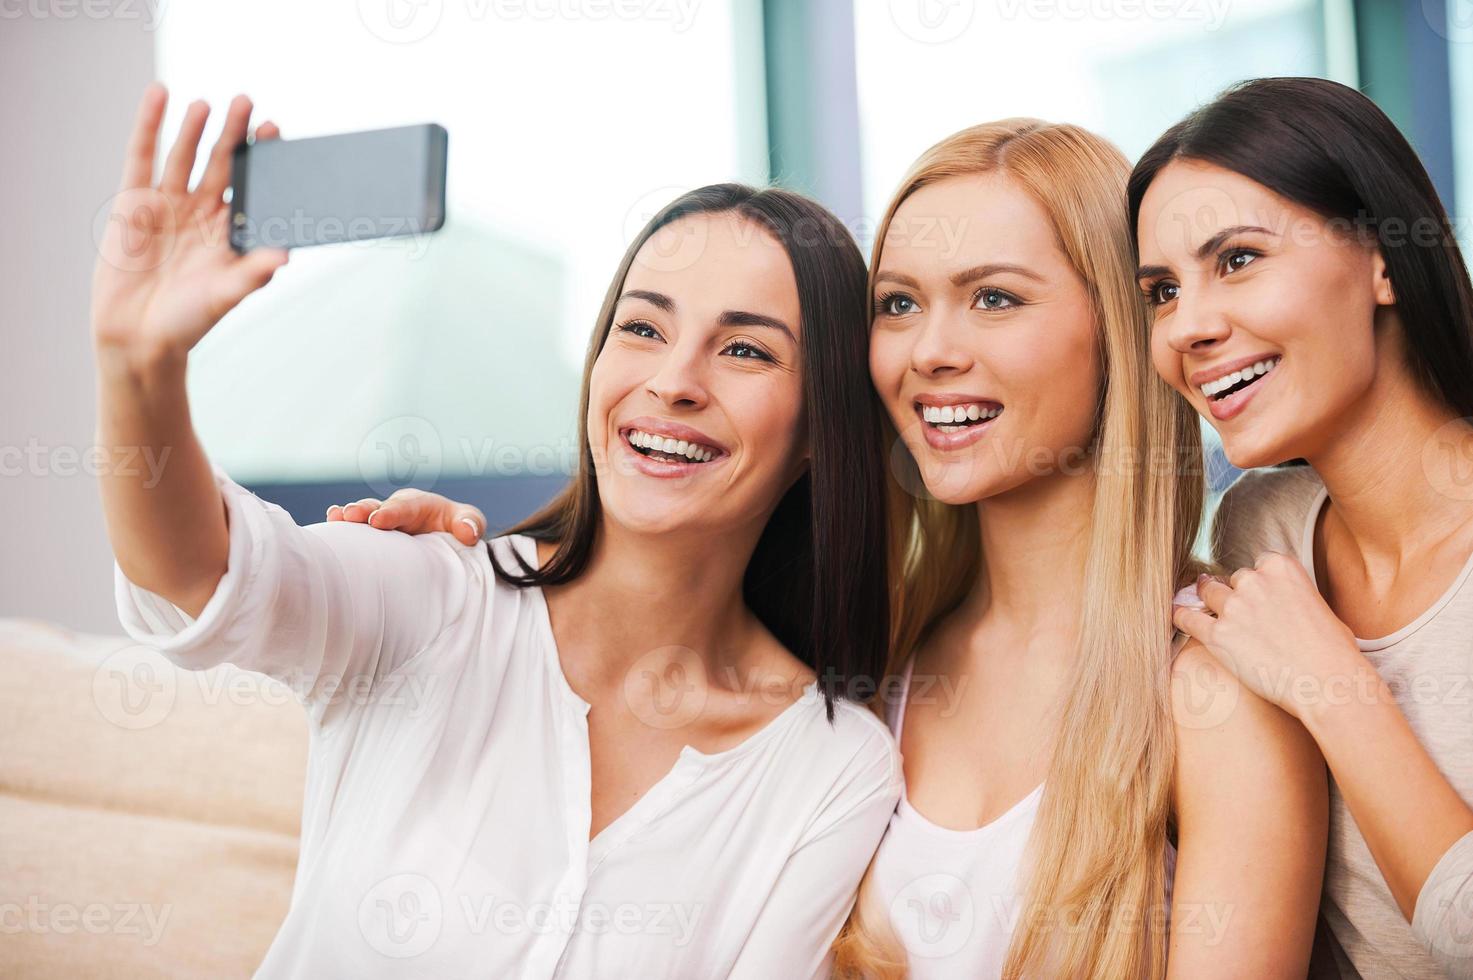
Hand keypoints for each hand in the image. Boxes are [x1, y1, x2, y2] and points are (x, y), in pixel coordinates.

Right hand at [91, 83, 288, 362]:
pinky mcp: (134, 201)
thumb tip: (285, 256)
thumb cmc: (190, 320)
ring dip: (196, 128)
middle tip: (248, 103)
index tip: (276, 132)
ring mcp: (168, 204)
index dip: (262, 160)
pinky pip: (142, 156)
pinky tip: (159, 95)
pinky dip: (150, 125)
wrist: (139, 336)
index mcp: (231, 230)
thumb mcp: (226, 295)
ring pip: (185, 155)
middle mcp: (202, 212)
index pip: (251, 186)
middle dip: (234, 135)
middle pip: (222, 164)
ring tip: (210, 103)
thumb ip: (253, 272)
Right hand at [326, 488, 485, 545]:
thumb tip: (468, 533)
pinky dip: (341, 530)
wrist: (445, 538)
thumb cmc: (456, 527)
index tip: (378, 520)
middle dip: (363, 510)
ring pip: (361, 518)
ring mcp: (380, 524)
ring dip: (347, 519)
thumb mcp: (468, 522)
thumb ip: (470, 523)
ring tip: (334, 518)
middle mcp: (394, 510)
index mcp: (418, 504)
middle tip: (350, 515)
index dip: (391, 512)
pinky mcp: (371, 538)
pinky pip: (354, 532)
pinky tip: (328, 529)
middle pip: (377, 508)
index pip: (405, 507)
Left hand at [1172, 552, 1365, 720]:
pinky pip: (1187, 619)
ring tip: (1209, 615)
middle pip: (1232, 581)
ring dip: (1210, 605)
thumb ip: (1295, 594)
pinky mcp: (1217, 635)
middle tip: (1243, 617)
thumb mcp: (1320, 605)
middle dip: (1236, 596)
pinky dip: (1182, 618)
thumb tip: (1290, 602)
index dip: (1256, 584)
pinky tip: (1179, 618)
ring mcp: (1233, 607)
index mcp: (1281, 566)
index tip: (1258, 597)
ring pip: (1208, 595)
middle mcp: (1253, 581)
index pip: (1256, 566)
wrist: (1327, 682)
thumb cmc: (1333, 651)